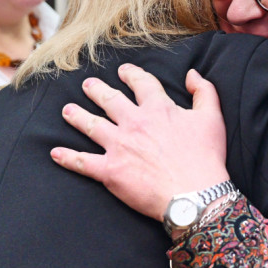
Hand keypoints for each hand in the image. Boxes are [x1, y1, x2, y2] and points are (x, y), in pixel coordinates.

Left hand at [50, 64, 229, 220]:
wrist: (195, 196)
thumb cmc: (206, 158)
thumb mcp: (213, 118)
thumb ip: (204, 91)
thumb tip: (192, 74)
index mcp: (158, 108)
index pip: (141, 83)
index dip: (131, 74)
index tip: (124, 71)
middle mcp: (134, 122)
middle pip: (110, 100)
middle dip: (97, 90)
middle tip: (88, 86)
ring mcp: (119, 146)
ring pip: (91, 125)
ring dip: (77, 116)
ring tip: (67, 111)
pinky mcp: (109, 171)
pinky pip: (82, 162)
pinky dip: (67, 157)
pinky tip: (55, 153)